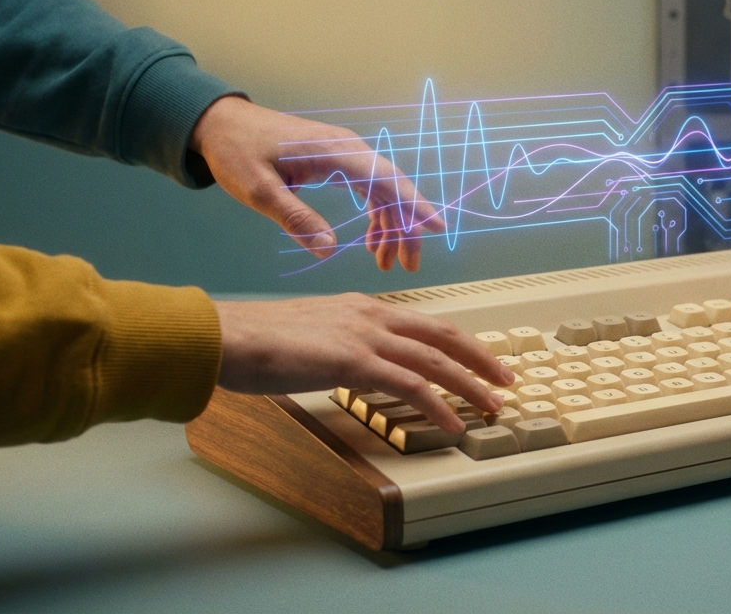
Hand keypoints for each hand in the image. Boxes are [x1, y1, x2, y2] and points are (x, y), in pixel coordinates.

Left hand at [189, 95, 444, 271]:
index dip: (414, 206)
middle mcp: (348, 149)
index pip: (386, 180)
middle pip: (393, 188)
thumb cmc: (237, 152)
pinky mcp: (336, 160)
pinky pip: (368, 189)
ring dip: (390, 226)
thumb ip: (296, 219)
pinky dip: (374, 216)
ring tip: (386, 263)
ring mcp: (344, 153)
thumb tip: (329, 252)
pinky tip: (370, 242)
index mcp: (335, 152)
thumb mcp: (260, 191)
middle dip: (406, 227)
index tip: (438, 228)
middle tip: (409, 265)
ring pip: (383, 191)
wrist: (220, 124)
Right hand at [214, 294, 513, 433]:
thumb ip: (336, 344)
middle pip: (442, 334)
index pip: (422, 322)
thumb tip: (349, 364)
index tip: (478, 357)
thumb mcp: (307, 335)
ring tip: (493, 405)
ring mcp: (363, 336)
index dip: (456, 341)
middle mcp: (369, 315)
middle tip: (505, 377)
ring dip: (470, 385)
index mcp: (360, 307)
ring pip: (435, 359)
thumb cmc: (253, 340)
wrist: (225, 336)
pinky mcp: (353, 361)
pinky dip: (438, 405)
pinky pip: (410, 384)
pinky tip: (453, 423)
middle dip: (480, 357)